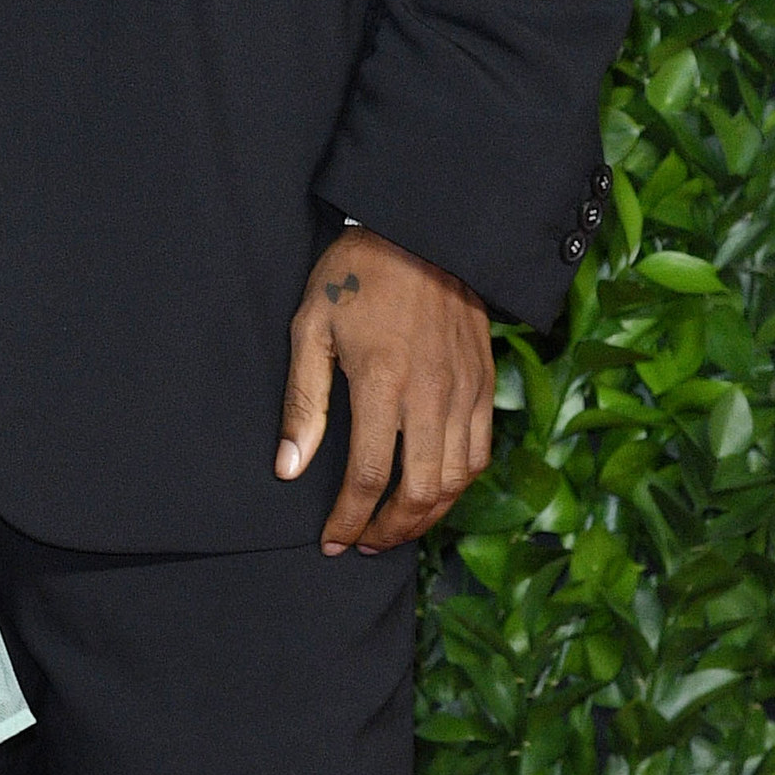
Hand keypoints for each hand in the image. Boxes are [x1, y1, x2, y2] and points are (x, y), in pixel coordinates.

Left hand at [278, 225, 495, 554]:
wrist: (424, 230)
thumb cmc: (357, 275)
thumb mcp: (311, 328)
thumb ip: (303, 403)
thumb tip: (289, 467)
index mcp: (383, 383)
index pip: (370, 476)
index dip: (349, 518)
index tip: (331, 540)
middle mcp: (431, 395)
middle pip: (420, 491)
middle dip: (390, 530)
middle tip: (363, 544)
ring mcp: (465, 391)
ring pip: (457, 480)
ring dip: (426, 516)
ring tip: (395, 528)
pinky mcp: (486, 383)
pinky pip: (481, 452)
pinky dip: (460, 485)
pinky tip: (435, 493)